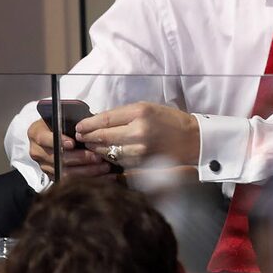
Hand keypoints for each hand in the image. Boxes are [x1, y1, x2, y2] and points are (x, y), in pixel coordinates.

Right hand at [27, 119, 112, 178]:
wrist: (57, 133)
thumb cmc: (64, 123)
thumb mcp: (66, 117)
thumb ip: (75, 121)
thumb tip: (91, 126)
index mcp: (36, 133)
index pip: (44, 138)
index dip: (58, 141)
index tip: (72, 143)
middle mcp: (38, 151)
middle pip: (57, 158)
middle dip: (79, 158)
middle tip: (96, 157)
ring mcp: (44, 165)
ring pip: (64, 171)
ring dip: (86, 170)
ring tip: (103, 167)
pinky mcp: (53, 176)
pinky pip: (71, 180)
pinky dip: (88, 178)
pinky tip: (102, 176)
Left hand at [75, 102, 199, 167]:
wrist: (192, 140)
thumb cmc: (170, 121)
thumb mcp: (148, 108)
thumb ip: (124, 114)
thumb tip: (99, 121)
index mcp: (140, 113)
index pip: (105, 119)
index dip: (88, 124)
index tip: (79, 126)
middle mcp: (138, 131)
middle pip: (102, 136)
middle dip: (88, 137)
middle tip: (81, 136)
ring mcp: (139, 150)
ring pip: (107, 151)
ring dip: (96, 148)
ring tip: (92, 145)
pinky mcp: (140, 163)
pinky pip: (117, 161)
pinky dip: (110, 157)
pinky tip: (107, 154)